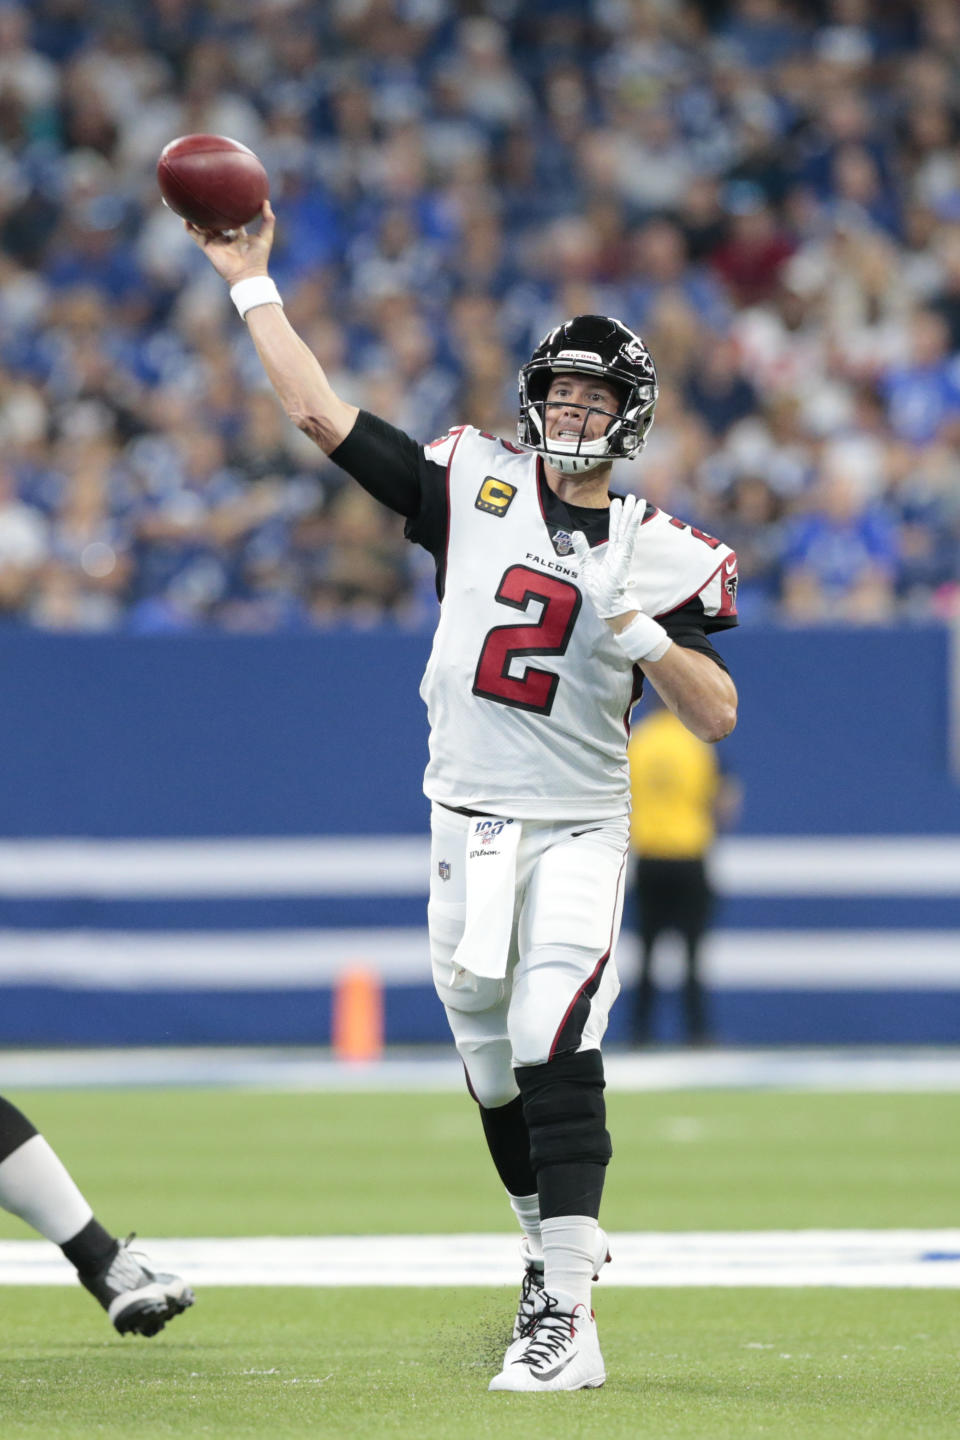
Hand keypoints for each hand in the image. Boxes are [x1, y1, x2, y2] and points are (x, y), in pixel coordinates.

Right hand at [185, 199, 275, 284]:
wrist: (248, 274)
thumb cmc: (259, 257)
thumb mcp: (266, 236)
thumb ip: (268, 219)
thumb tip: (266, 201)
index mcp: (238, 236)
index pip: (232, 221)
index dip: (229, 212)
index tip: (225, 199)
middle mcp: (225, 239)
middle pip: (215, 223)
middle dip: (210, 214)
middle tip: (206, 198)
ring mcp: (216, 243)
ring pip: (203, 228)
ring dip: (196, 218)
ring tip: (190, 204)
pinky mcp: (208, 248)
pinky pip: (196, 236)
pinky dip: (189, 228)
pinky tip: (184, 218)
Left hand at [570, 494, 641, 620]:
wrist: (606, 603)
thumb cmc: (599, 589)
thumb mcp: (586, 565)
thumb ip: (583, 549)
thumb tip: (575, 533)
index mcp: (613, 553)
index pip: (615, 531)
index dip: (616, 516)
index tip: (617, 503)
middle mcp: (621, 551)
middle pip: (624, 526)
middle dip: (627, 511)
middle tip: (632, 496)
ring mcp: (624, 553)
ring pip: (629, 529)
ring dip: (633, 514)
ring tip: (638, 499)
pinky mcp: (625, 555)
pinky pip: (630, 536)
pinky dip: (633, 524)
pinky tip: (637, 513)